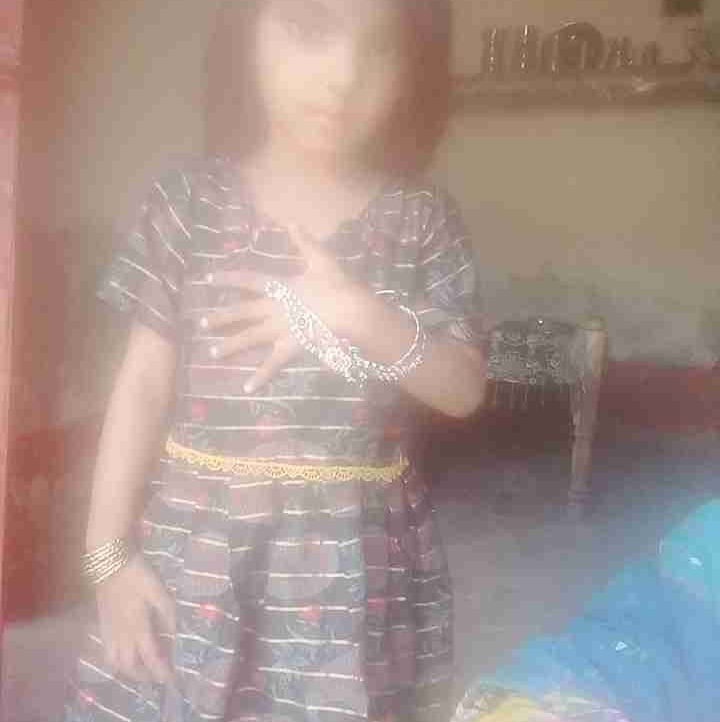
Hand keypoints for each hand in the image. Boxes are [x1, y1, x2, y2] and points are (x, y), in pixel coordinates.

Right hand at [96, 555, 175, 684]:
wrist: (109, 561)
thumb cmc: (137, 574)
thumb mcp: (159, 590)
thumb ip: (168, 612)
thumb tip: (175, 632)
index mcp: (137, 627)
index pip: (151, 658)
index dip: (162, 671)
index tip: (172, 680)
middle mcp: (121, 634)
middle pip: (130, 667)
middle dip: (145, 676)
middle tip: (159, 675)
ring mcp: (109, 630)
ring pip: (115, 663)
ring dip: (128, 671)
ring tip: (142, 668)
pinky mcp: (102, 623)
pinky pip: (106, 652)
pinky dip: (116, 661)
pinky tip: (125, 653)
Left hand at [201, 225, 363, 391]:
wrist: (350, 312)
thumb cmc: (338, 284)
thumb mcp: (322, 259)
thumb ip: (304, 242)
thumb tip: (292, 221)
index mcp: (279, 286)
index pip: (247, 280)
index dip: (227, 279)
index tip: (208, 280)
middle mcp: (273, 309)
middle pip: (241, 312)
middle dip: (221, 317)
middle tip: (200, 323)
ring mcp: (280, 330)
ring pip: (249, 338)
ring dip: (230, 345)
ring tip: (212, 353)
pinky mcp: (290, 348)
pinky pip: (272, 365)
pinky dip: (260, 377)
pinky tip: (246, 388)